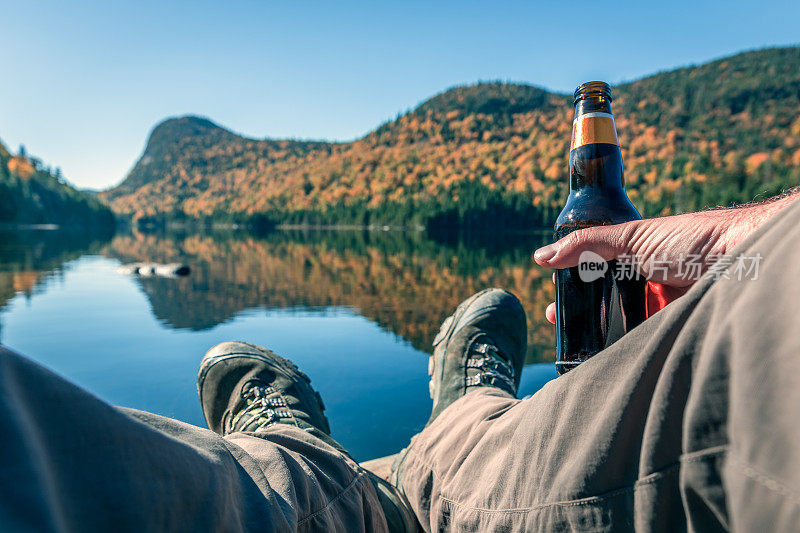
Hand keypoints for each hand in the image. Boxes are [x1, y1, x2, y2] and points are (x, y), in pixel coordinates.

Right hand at [533, 206, 768, 323]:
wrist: (744, 258)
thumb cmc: (693, 239)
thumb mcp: (632, 237)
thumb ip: (588, 245)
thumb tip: (542, 255)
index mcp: (640, 256)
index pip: (599, 273)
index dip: (576, 287)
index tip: (556, 303)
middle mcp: (651, 281)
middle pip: (610, 300)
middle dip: (584, 313)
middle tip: (559, 323)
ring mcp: (665, 305)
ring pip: (626, 323)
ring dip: (603, 331)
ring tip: (577, 343)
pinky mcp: (678, 327)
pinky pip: (647, 340)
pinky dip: (628, 346)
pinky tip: (606, 352)